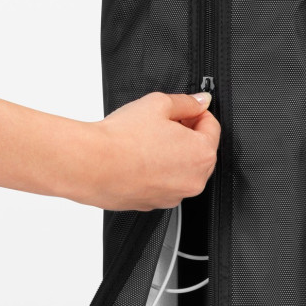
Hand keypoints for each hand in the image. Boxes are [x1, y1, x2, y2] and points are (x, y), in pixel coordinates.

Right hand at [78, 91, 220, 210]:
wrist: (94, 166)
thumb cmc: (124, 138)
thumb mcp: (159, 104)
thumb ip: (186, 102)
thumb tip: (199, 101)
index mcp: (202, 155)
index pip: (212, 128)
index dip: (196, 113)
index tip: (183, 109)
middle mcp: (194, 181)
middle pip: (199, 152)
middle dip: (186, 135)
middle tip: (162, 123)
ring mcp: (174, 197)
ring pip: (181, 170)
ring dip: (171, 154)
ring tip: (146, 141)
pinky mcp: (155, 205)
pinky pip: (164, 184)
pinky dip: (157, 172)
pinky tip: (139, 159)